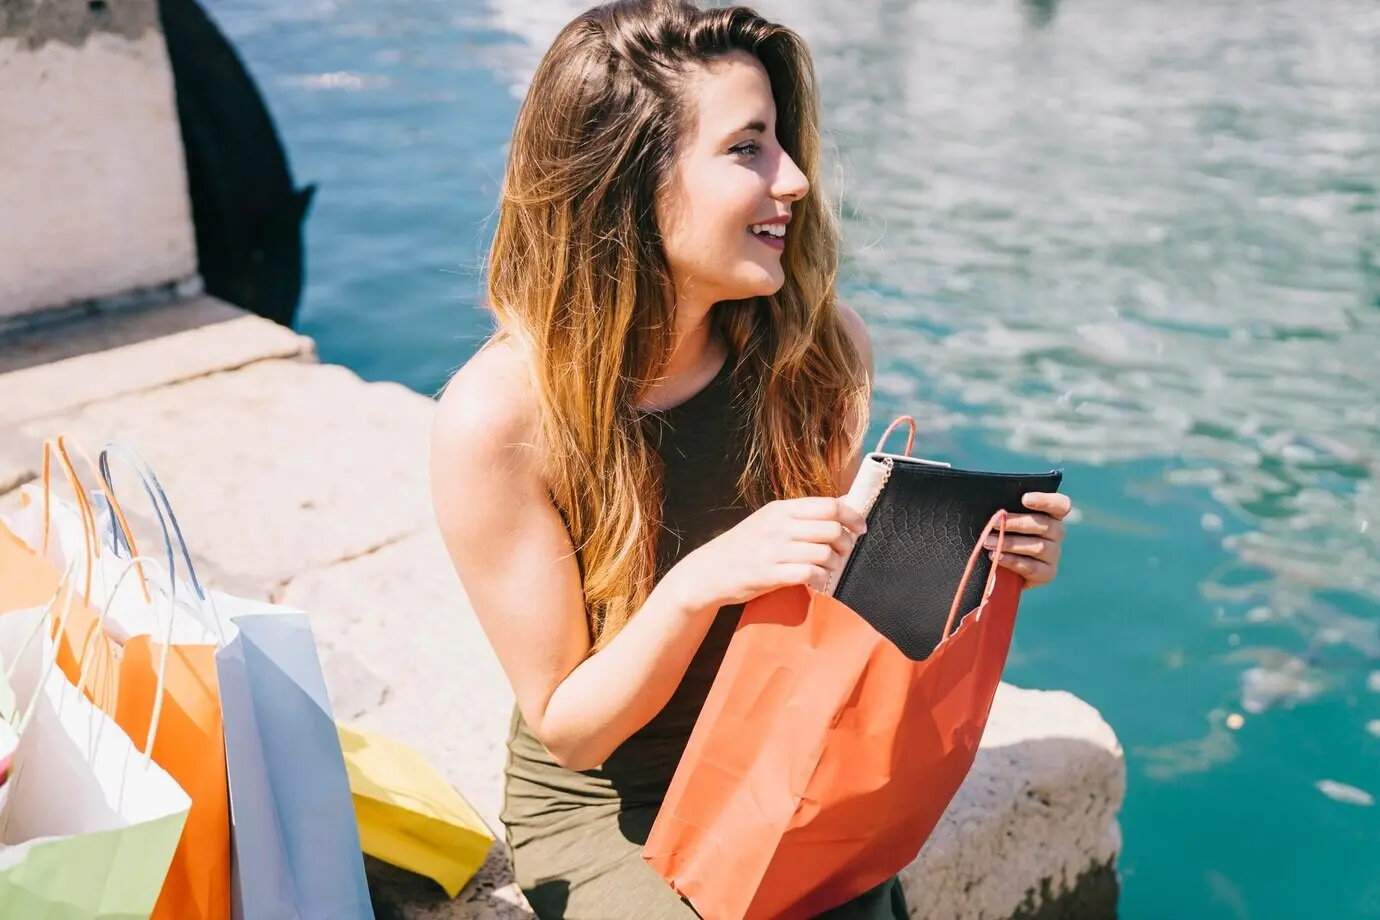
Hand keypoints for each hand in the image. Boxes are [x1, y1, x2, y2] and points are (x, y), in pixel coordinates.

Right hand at [670, 497, 868, 609]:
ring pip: (824, 552)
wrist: (709, 571)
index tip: (860, 527)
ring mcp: (773, 550)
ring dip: (835, 563)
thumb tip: (841, 507)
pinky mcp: (769, 574)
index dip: (852, 516)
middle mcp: (778, 526)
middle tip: (845, 552)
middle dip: (847, 542)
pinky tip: (818, 581)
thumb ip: (800, 517)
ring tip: (830, 569)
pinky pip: (809, 573)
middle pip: (831, 528)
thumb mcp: (769, 522)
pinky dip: (821, 578)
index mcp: (781, 509)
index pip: (829, 505)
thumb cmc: (744, 547)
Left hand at [986, 492, 1071, 587]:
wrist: (1002, 571)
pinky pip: (1032, 567)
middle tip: (994, 524)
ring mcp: (1054, 554)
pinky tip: (997, 557)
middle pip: (1045, 525)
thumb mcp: (1005, 522)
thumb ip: (1005, 514)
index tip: (1024, 499)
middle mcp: (1056, 533)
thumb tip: (996, 511)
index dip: (1045, 500)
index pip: (1060, 505)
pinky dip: (1013, 561)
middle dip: (1017, 523)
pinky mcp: (1047, 573)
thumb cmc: (1002, 536)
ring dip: (1010, 543)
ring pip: (1038, 546)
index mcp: (1051, 515)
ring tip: (988, 542)